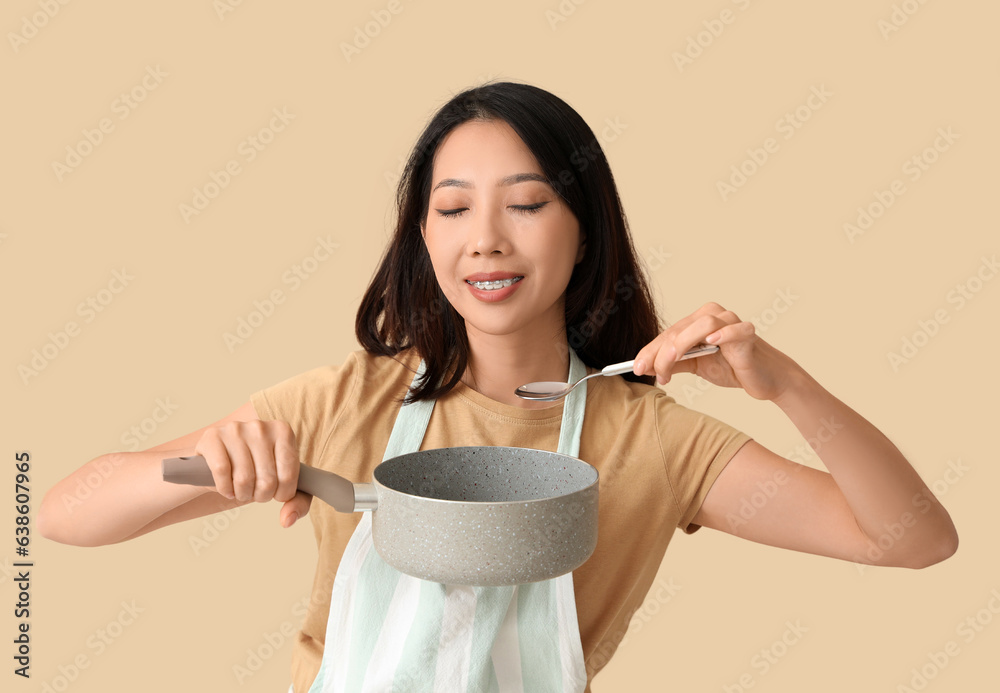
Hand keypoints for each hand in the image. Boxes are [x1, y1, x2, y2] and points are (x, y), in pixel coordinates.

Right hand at [194, 420, 311, 527]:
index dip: (281, 494)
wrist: (223, 460)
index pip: (288, 475)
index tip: (275, 493)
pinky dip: (225, 489)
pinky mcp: (212, 436)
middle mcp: (260, 426)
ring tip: (242, 490)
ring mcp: (236, 429)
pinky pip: (222, 472)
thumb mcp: (285, 484)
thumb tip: (287, 520)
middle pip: (267, 479)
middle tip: (255, 493)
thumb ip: (298, 502)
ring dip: (243, 494)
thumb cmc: (259, 471)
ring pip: (244, 478)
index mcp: (283, 431)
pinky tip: (228, 489)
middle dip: (261, 496)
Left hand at [632, 301, 801, 401]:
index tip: (635, 367)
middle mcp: (713, 315)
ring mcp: (732, 322)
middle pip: (680, 329)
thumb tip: (645, 367)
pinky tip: (712, 341)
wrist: (765, 379)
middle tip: (649, 372)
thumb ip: (674, 364)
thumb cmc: (732, 367)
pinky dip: (724, 334)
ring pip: (702, 325)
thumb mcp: (696, 366)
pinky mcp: (748, 334)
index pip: (669, 333)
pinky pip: (736, 330)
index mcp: (698, 321)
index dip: (650, 350)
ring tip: (669, 366)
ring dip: (681, 345)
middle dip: (660, 352)